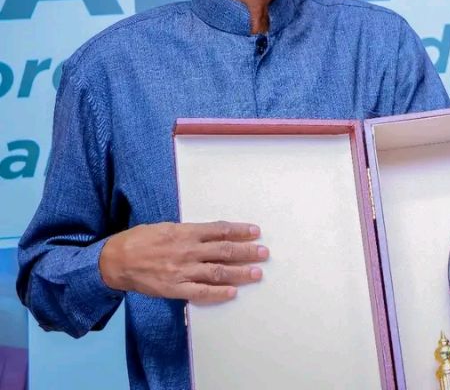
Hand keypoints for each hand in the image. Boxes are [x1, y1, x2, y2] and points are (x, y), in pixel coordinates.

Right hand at [100, 221, 268, 303]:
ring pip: (218, 271)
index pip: (220, 230)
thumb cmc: (140, 240)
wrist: (115, 260)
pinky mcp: (175, 288)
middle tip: (264, 253)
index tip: (255, 231)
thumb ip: (190, 232)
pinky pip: (201, 292)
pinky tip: (233, 292)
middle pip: (224, 250)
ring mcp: (182, 270)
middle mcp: (187, 250)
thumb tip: (212, 234)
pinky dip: (218, 293)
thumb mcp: (166, 227)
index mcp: (186, 232)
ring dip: (240, 272)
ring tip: (257, 273)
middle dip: (247, 252)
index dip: (240, 231)